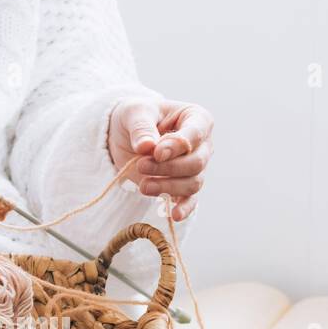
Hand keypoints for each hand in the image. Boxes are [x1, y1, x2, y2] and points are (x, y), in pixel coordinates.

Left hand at [108, 98, 213, 221]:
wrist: (126, 134)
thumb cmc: (136, 117)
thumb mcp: (134, 113)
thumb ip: (141, 128)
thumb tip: (147, 147)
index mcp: (196, 118)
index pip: (195, 134)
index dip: (177, 146)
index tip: (156, 153)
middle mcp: (202, 144)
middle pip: (196, 162)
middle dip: (168, 168)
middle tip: (141, 166)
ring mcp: (195, 166)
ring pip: (193, 183)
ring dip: (168, 187)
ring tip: (144, 186)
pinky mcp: (183, 186)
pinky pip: (191, 200)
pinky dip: (184, 208)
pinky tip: (175, 215)